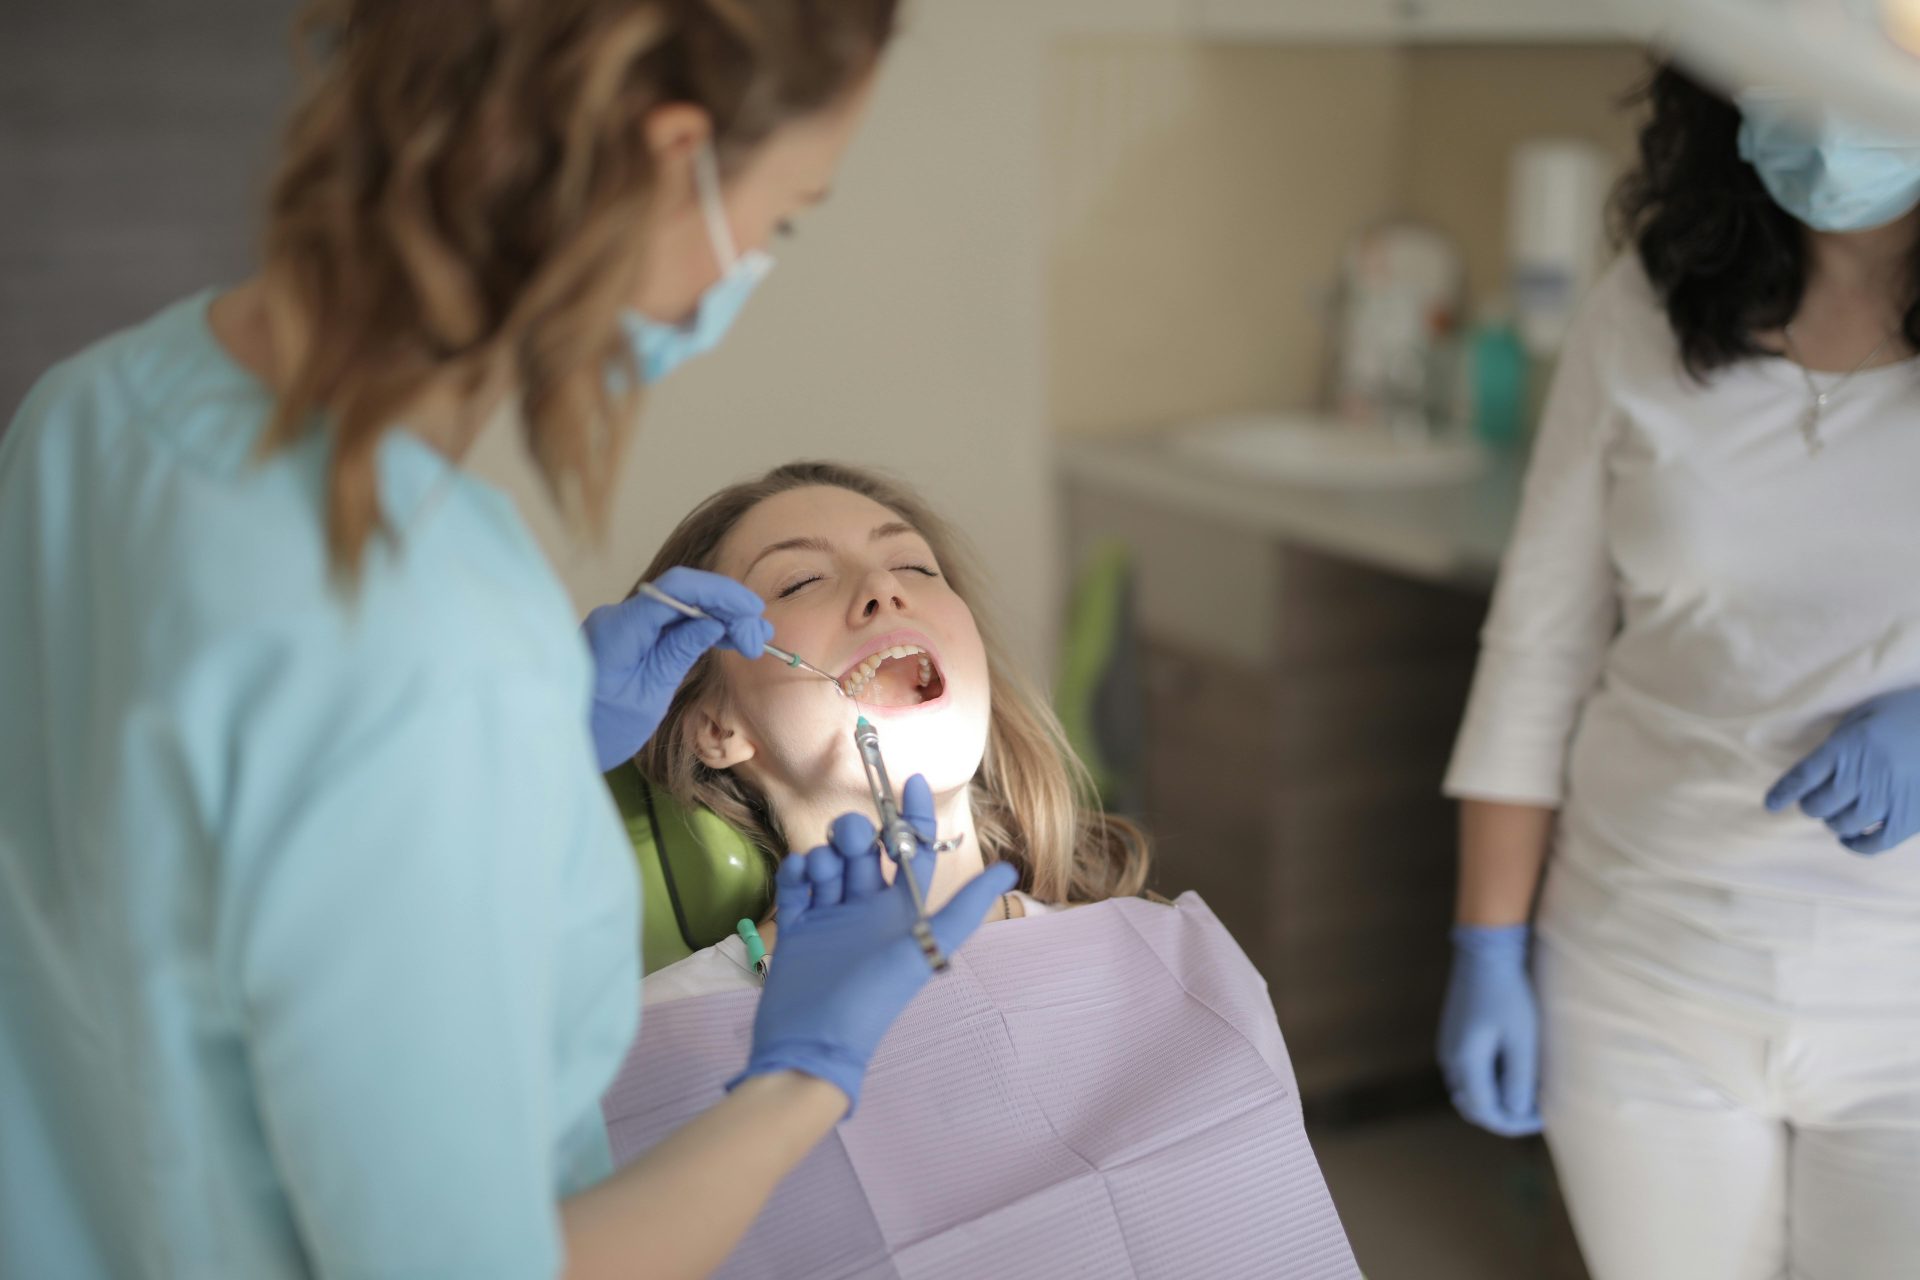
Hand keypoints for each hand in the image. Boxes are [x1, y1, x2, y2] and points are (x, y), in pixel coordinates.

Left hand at [582, 566, 772, 770]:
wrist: (557, 743)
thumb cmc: (600, 730)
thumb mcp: (648, 697)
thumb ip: (678, 654)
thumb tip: (713, 623)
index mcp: (620, 628)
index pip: (677, 588)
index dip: (720, 593)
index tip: (752, 612)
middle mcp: (619, 616)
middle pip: (681, 595)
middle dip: (726, 609)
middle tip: (759, 637)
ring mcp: (621, 625)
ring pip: (678, 607)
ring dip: (717, 619)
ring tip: (753, 639)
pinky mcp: (626, 637)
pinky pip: (667, 622)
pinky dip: (697, 628)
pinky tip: (725, 640)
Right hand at [733, 774, 1017, 1113]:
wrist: (814, 1040)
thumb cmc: (876, 997)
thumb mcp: (927, 947)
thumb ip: (966, 908)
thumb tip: (1011, 870)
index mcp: (901, 911)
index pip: (911, 851)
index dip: (913, 815)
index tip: (911, 780)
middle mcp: (867, 910)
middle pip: (864, 851)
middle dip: (857, 835)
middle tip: (851, 842)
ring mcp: (829, 917)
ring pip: (829, 863)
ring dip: (825, 856)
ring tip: (821, 875)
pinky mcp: (794, 928)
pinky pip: (796, 885)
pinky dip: (797, 874)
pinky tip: (801, 880)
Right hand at [1438, 923, 1541, 1137]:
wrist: (1485, 954)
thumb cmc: (1508, 995)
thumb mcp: (1522, 1040)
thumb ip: (1519, 1081)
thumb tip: (1518, 1112)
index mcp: (1464, 1062)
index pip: (1486, 1112)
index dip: (1515, 1123)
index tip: (1544, 1118)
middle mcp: (1450, 1059)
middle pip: (1473, 1107)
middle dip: (1504, 1116)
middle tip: (1535, 1111)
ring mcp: (1448, 1048)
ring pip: (1469, 1093)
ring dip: (1495, 1101)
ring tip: (1526, 1093)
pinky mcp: (1454, 1038)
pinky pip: (1469, 1075)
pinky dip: (1488, 1084)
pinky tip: (1511, 1073)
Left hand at [1767, 687, 1919, 854]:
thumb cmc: (1908, 713)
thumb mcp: (1866, 714)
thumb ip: (1840, 740)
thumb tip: (1817, 769)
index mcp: (1848, 746)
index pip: (1803, 776)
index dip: (1783, 793)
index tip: (1770, 804)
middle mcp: (1864, 775)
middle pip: (1818, 805)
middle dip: (1812, 805)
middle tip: (1816, 800)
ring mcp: (1888, 799)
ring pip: (1841, 824)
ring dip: (1833, 821)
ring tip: (1838, 813)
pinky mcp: (1911, 818)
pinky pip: (1875, 843)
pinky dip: (1857, 845)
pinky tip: (1852, 838)